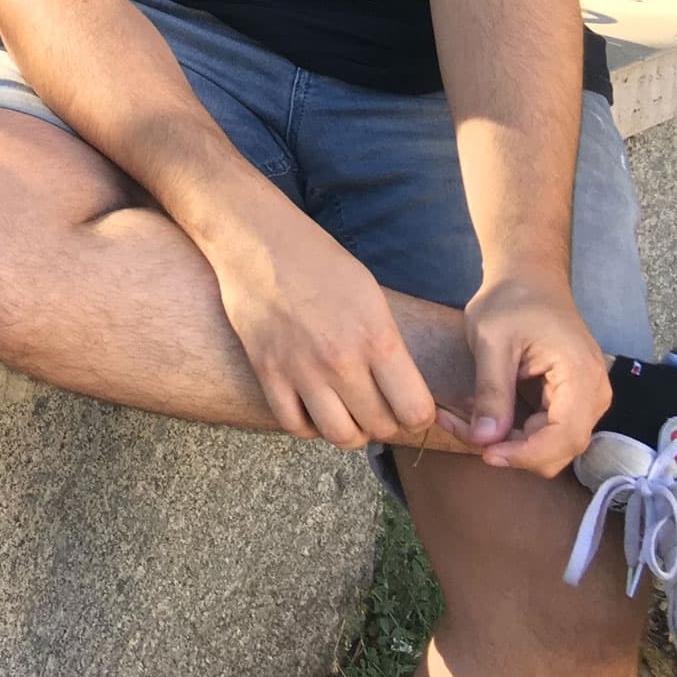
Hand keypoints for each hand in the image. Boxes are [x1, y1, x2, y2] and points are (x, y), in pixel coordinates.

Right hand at [208, 207, 440, 451]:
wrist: (258, 240)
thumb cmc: (319, 262)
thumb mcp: (371, 296)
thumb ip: (388, 346)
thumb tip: (404, 391)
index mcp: (376, 337)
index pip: (416, 411)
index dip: (418, 415)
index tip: (409, 404)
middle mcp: (341, 359)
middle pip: (381, 428)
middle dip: (386, 423)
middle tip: (377, 406)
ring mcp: (301, 368)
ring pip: (340, 436)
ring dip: (350, 430)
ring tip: (347, 411)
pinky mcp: (267, 371)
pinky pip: (294, 425)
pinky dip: (309, 425)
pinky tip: (312, 406)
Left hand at [443, 270, 609, 474]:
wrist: (530, 281)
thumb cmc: (512, 301)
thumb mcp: (492, 341)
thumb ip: (491, 391)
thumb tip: (484, 441)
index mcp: (581, 379)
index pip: (564, 437)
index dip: (526, 454)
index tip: (485, 452)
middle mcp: (592, 397)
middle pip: (558, 449)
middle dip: (510, 449)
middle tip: (460, 429)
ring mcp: (583, 402)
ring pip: (548, 445)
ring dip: (506, 442)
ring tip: (461, 420)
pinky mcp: (568, 403)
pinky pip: (542, 431)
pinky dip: (510, 430)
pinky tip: (477, 413)